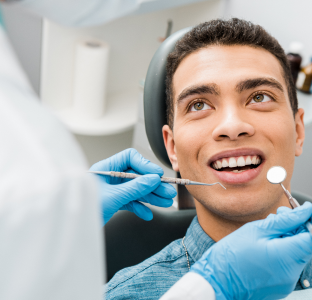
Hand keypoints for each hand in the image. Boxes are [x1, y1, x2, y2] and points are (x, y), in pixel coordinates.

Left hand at [89, 148, 176, 224]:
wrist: (74, 230)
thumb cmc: (84, 210)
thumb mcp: (113, 197)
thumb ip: (134, 188)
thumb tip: (153, 179)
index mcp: (106, 168)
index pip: (130, 158)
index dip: (145, 165)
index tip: (157, 175)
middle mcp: (110, 177)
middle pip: (137, 176)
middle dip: (152, 185)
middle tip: (167, 192)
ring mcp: (112, 190)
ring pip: (136, 189)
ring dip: (150, 196)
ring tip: (164, 202)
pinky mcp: (113, 202)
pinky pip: (130, 201)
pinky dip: (139, 207)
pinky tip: (147, 214)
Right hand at [191, 202, 311, 299]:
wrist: (217, 281)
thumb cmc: (231, 256)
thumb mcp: (256, 230)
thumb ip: (283, 221)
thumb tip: (303, 212)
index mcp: (285, 257)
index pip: (310, 237)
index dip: (307, 222)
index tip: (301, 212)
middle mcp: (291, 273)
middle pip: (304, 245)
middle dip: (295, 227)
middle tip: (279, 215)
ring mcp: (287, 281)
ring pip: (295, 253)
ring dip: (287, 238)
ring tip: (267, 229)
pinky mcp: (280, 285)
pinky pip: (287, 263)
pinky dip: (281, 250)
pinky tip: (265, 243)